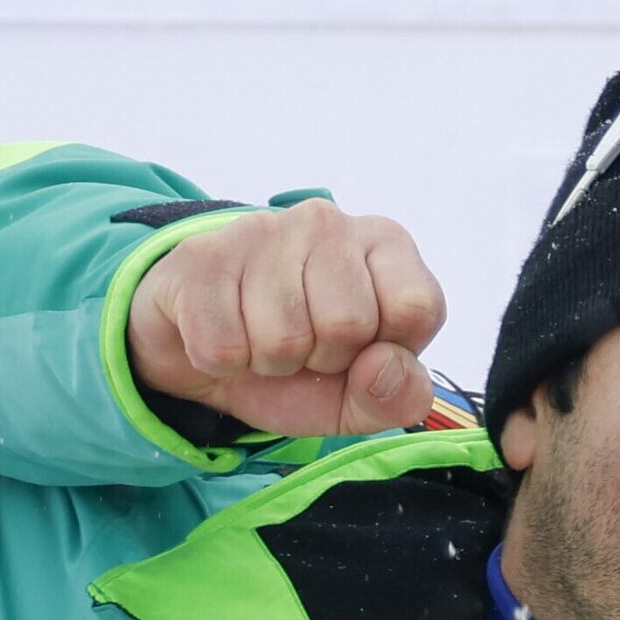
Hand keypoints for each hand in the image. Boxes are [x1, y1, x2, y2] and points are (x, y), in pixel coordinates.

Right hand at [127, 201, 450, 440]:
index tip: (360, 347)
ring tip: (261, 337)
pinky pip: (223, 346)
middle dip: (323, 359)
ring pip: (283, 339)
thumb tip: (384, 367)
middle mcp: (328, 221)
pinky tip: (224, 333)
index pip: (417, 307)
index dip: (386, 350)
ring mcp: (263, 229)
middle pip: (348, 325)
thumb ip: (399, 395)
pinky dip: (222, 362)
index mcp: (385, 243)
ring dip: (270, 362)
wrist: (205, 352)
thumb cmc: (300, 366)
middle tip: (304, 347)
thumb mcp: (362, 397)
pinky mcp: (203, 253)